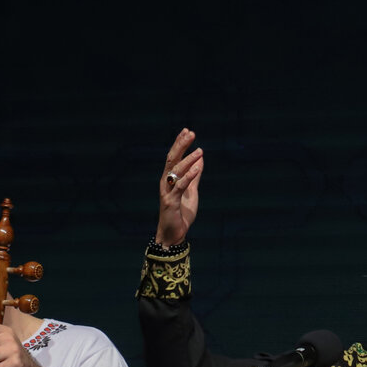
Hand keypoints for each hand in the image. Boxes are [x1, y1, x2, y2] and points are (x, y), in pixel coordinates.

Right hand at [157, 128, 202, 246]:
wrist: (174, 234)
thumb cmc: (181, 213)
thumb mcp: (191, 192)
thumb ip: (194, 176)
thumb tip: (200, 160)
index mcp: (170, 179)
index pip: (174, 157)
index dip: (180, 143)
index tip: (188, 131)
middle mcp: (166, 182)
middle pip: (172, 159)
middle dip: (181, 145)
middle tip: (190, 133)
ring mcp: (167, 192)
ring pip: (176, 171)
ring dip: (188, 160)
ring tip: (200, 150)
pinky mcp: (171, 202)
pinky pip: (180, 186)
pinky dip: (189, 176)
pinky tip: (197, 168)